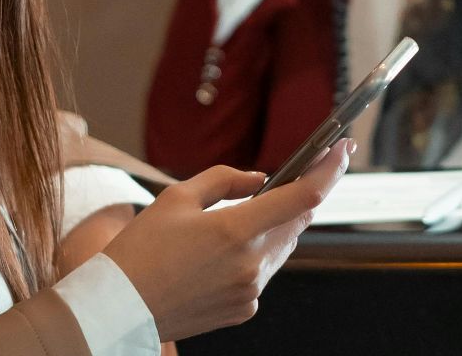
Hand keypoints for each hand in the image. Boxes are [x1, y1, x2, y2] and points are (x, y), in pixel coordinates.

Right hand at [101, 140, 354, 341]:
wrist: (120, 306)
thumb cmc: (142, 249)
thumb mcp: (176, 197)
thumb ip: (225, 179)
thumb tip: (261, 179)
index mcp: (235, 230)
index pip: (303, 197)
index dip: (329, 171)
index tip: (341, 151)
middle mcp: (252, 264)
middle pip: (296, 223)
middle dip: (296, 199)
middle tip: (289, 180)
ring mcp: (251, 291)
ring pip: (281, 249)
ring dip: (273, 229)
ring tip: (236, 221)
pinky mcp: (244, 310)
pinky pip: (262, 275)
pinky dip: (254, 258)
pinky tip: (220, 256)